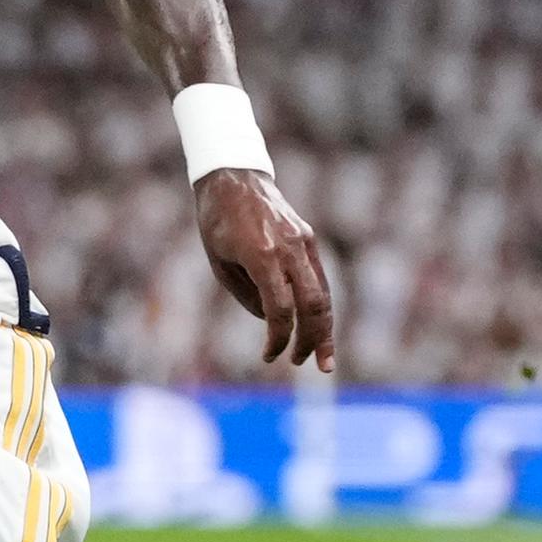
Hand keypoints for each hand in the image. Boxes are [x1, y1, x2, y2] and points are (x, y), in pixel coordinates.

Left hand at [195, 169, 334, 369]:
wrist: (233, 177)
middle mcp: (289, 249)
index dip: (278, 338)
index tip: (268, 355)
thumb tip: (272, 321)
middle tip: (302, 363)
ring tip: (321, 358)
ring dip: (324, 328)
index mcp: (261, 256)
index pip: (280, 309)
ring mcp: (303, 242)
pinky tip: (315, 326)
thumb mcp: (220, 263)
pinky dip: (319, 305)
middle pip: (314, 305)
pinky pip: (319, 278)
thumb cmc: (216, 222)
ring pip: (325, 293)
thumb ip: (247, 296)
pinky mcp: (308, 239)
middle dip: (312, 340)